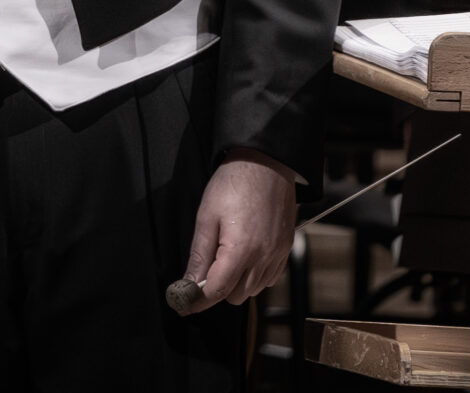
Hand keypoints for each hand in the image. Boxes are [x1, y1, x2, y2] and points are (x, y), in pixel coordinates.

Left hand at [173, 151, 296, 312]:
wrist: (267, 165)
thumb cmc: (233, 184)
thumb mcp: (207, 216)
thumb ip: (200, 253)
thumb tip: (189, 281)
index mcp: (241, 250)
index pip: (218, 290)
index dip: (198, 300)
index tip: (183, 304)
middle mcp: (264, 258)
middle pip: (236, 295)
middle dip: (217, 288)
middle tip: (203, 269)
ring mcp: (278, 256)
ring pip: (253, 289)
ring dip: (236, 282)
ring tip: (223, 256)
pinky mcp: (286, 250)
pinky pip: (268, 278)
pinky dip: (253, 275)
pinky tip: (242, 256)